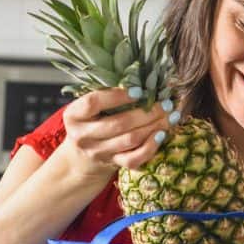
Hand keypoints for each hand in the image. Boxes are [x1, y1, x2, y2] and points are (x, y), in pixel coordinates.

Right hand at [60, 88, 176, 177]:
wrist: (83, 156)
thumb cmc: (92, 121)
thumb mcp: (90, 107)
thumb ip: (107, 92)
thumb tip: (144, 79)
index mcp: (74, 116)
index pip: (94, 103)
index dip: (118, 96)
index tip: (139, 91)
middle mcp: (83, 136)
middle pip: (118, 123)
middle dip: (146, 112)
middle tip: (166, 103)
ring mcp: (98, 153)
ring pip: (130, 140)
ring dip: (154, 126)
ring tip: (170, 116)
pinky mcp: (112, 164)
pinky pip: (134, 159)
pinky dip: (151, 146)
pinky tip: (162, 134)